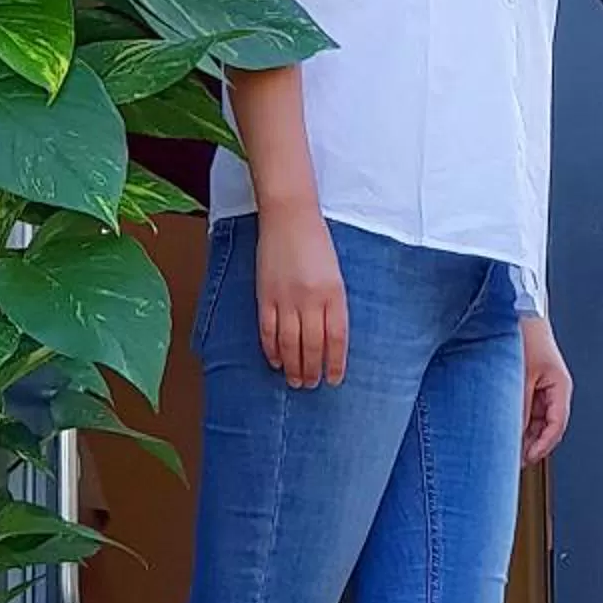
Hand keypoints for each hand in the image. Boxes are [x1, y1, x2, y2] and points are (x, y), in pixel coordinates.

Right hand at [256, 204, 347, 387]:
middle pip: (312, 345)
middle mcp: (311, 299)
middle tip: (310, 385)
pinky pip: (268, 330)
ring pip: (289, 343)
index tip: (334, 379)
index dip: (335, 362)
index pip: (337, 338)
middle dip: (312, 369)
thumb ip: (333, 304)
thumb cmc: (316, 243)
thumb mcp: (335, 274)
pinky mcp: (265, 295)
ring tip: (294, 381)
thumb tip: (330, 337)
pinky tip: (275, 361)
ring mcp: (286, 298)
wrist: (290, 216)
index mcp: (334, 294)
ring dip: (292, 366)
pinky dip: (271, 349)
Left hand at [522, 313, 571, 464]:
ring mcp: (543, 386)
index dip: (543, 445)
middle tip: (514, 458)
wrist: (516, 313)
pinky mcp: (531, 382)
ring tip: (508, 445)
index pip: (557, 425)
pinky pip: (528, 408)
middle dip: (533, 443)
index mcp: (561, 386)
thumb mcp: (521, 377)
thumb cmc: (525, 336)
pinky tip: (506, 426)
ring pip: (537, 419)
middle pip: (548, 426)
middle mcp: (555, 388)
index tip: (527, 457)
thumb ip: (519, 407)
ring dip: (525, 433)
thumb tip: (514, 433)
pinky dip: (519, 420)